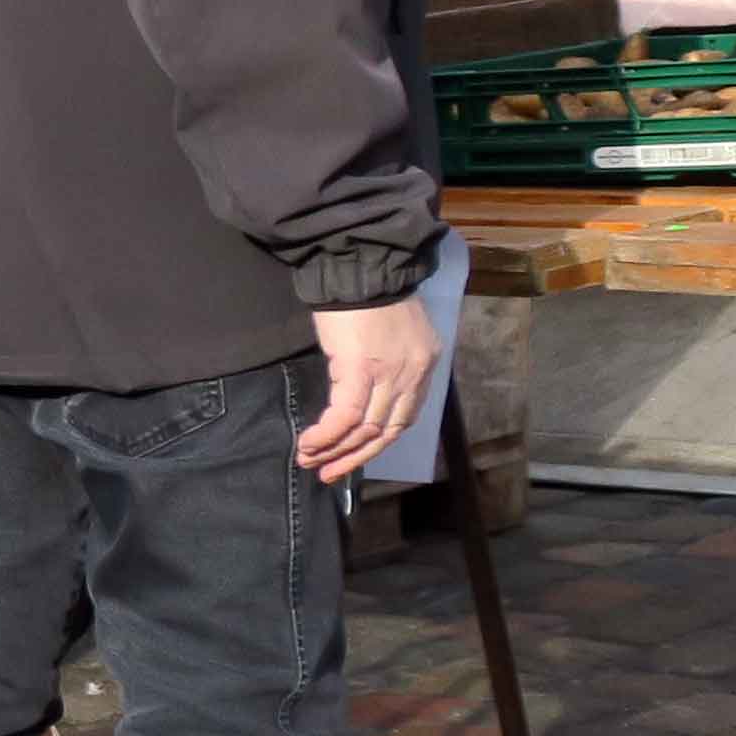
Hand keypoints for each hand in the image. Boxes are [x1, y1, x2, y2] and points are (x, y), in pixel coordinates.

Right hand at [295, 300, 436, 483]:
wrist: (358, 263)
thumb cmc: (368, 291)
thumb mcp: (391, 328)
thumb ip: (390, 358)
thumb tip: (365, 385)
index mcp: (425, 363)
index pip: (405, 416)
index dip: (377, 441)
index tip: (353, 454)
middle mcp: (415, 374)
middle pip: (388, 430)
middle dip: (356, 456)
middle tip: (328, 472)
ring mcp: (391, 374)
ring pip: (367, 429)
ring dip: (336, 451)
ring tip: (309, 460)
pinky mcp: (361, 370)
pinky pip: (346, 416)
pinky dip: (327, 435)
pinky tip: (309, 443)